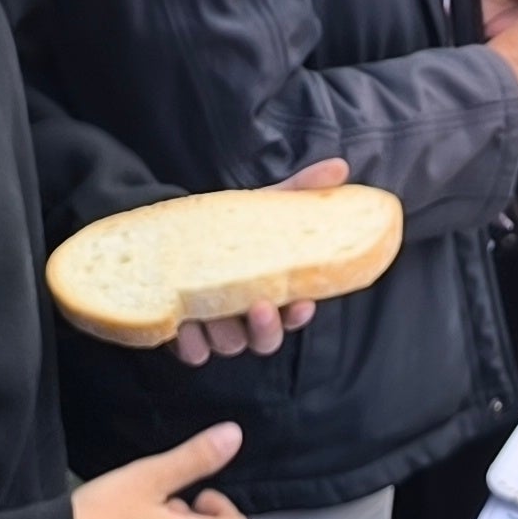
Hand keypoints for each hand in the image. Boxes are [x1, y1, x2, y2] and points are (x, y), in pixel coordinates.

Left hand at [165, 160, 347, 362]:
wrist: (177, 227)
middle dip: (266, 330)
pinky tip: (184, 326)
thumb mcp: (265, 204)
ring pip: (228, 345)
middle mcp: (247, 317)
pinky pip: (192, 352)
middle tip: (259, 307)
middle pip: (265, 341)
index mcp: (272, 290)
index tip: (302, 302)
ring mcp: (216, 328)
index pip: (294, 313)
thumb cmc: (231, 223)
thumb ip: (302, 189)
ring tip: (211, 309)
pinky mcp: (184, 336)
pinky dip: (190, 344)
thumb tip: (339, 166)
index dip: (299, 314)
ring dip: (223, 332)